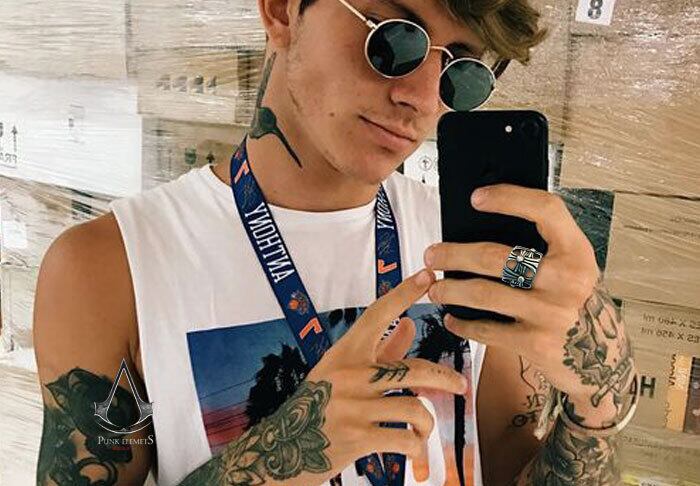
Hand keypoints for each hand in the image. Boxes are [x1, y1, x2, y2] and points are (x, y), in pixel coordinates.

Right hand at [297, 268, 467, 482]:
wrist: (283, 449)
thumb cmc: (316, 406)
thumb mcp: (341, 372)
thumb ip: (380, 349)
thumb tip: (408, 325)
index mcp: (345, 354)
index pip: (378, 314)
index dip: (404, 293)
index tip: (426, 277)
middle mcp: (350, 375)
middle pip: (414, 369)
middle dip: (445, 378)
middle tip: (459, 385)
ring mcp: (354, 406)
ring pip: (415, 408)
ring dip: (425, 424)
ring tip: (422, 430)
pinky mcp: (358, 437)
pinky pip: (406, 439)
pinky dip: (416, 447)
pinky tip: (411, 448)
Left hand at [424, 184, 634, 426]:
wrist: (605, 360)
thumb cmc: (578, 304)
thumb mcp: (574, 269)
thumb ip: (543, 249)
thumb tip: (480, 228)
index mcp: (577, 252)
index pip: (545, 210)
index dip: (509, 198)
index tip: (476, 198)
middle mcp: (567, 280)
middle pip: (494, 257)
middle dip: (453, 255)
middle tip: (432, 255)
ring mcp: (551, 314)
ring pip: (483, 294)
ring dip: (450, 290)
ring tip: (434, 288)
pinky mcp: (537, 344)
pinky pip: (487, 330)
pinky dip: (463, 325)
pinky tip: (452, 319)